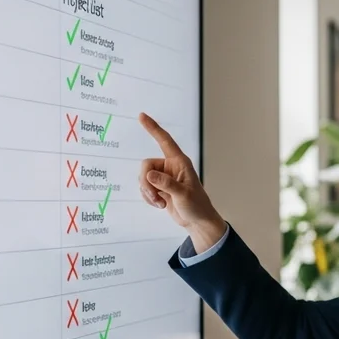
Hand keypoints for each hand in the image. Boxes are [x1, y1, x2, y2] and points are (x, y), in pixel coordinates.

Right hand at [138, 112, 224, 251]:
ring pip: (143, 178)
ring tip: (160, 203)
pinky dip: (148, 198)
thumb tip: (149, 175)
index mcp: (179, 162)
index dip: (153, 128)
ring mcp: (163, 178)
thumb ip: (167, 184)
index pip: (164, 141)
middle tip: (155, 197)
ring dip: (148, 193)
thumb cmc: (196, 206)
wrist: (196, 222)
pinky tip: (160, 205)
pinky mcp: (159, 188)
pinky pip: (144, 188)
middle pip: (145, 165)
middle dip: (146, 183)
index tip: (142, 116)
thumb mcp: (183, 195)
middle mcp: (170, 167)